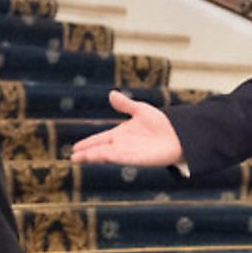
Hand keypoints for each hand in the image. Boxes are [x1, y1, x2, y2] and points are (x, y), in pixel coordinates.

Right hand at [69, 91, 183, 165]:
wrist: (179, 134)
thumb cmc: (161, 123)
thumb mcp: (140, 110)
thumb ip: (125, 104)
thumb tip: (111, 94)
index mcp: (120, 134)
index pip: (100, 139)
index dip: (88, 143)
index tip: (75, 147)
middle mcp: (122, 145)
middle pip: (100, 149)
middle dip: (86, 153)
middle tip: (72, 157)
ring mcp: (129, 152)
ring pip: (107, 155)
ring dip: (93, 156)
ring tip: (79, 159)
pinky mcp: (138, 159)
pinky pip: (121, 158)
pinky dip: (110, 157)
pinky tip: (100, 157)